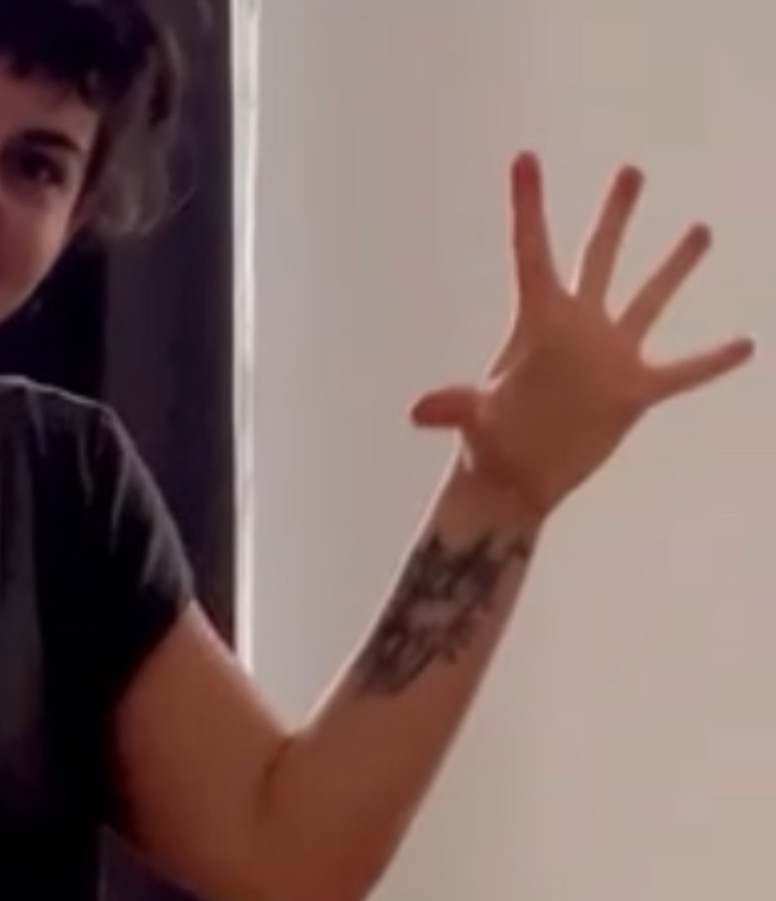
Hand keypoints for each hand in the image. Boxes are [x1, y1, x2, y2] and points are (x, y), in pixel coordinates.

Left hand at [409, 153, 754, 518]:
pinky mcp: (634, 392)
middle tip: (630, 170)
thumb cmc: (490, 446)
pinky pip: (683, 372)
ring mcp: (610, 356)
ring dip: (675, 267)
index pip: (531, 250)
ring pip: (648, 300)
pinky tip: (744, 343)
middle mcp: (578, 327)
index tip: (524, 157)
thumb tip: (418, 411)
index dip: (527, 204)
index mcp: (537, 321)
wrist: (519, 481)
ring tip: (699, 230)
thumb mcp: (475, 423)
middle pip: (598, 258)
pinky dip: (712, 361)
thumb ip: (456, 408)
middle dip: (615, 216)